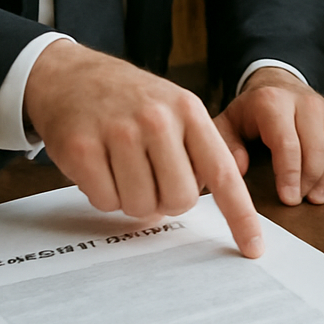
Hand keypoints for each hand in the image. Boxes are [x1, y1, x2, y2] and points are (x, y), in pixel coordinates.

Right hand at [23, 39, 263, 256]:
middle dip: (165, 201)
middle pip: (179, 200)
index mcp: (188, 111)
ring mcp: (118, 132)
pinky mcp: (82, 147)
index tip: (253, 248)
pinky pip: (105, 202)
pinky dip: (102, 194)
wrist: (70, 75)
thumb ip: (196, 151)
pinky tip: (98, 165)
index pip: (222, 172)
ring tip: (120, 166)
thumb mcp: (173, 108)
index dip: (240, 215)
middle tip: (149, 177)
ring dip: (131, 198)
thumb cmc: (129, 101)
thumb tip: (210, 201)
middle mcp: (157, 119)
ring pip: (140, 206)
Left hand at [214, 66, 323, 205]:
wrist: (276, 83)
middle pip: (317, 150)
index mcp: (273, 103)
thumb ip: (227, 146)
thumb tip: (240, 169)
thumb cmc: (251, 111)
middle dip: (312, 182)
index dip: (290, 175)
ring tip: (320, 198)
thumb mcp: (227, 123)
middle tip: (303, 201)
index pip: (287, 144)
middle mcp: (305, 104)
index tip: (289, 199)